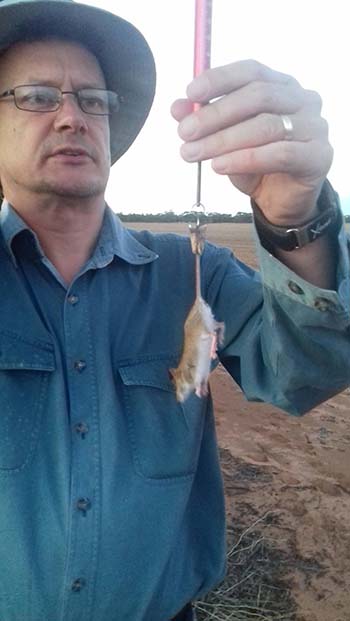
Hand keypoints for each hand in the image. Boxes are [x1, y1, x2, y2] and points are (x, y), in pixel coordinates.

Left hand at [171, 60, 332, 224]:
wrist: (281, 201)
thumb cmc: (256, 164)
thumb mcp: (225, 141)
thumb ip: (204, 122)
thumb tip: (177, 108)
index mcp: (281, 86)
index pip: (251, 72)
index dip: (220, 79)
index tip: (190, 94)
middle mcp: (302, 100)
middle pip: (257, 97)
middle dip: (215, 115)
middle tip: (185, 133)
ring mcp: (314, 127)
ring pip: (266, 126)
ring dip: (224, 140)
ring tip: (194, 153)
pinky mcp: (318, 157)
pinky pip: (280, 154)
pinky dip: (245, 159)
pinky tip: (219, 166)